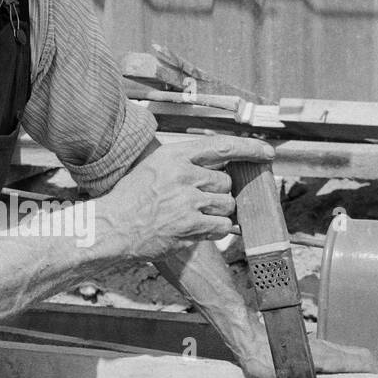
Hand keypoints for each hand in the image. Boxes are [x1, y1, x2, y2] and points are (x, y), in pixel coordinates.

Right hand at [94, 136, 272, 260]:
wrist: (110, 228)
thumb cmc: (129, 200)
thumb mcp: (153, 168)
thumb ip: (184, 165)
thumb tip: (219, 168)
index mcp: (174, 155)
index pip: (222, 146)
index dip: (249, 148)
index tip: (267, 152)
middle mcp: (183, 174)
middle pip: (225, 182)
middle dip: (217, 194)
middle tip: (197, 203)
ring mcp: (187, 201)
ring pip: (226, 206)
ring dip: (216, 214)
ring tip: (191, 218)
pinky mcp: (190, 226)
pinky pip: (221, 227)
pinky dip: (213, 231)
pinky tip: (193, 231)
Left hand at [240, 334, 377, 377]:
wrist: (248, 342)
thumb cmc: (262, 362)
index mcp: (324, 358)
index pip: (361, 363)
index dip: (377, 373)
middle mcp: (326, 350)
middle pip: (361, 357)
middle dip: (374, 372)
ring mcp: (320, 348)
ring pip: (350, 355)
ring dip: (361, 370)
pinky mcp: (313, 350)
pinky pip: (338, 357)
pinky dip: (349, 368)